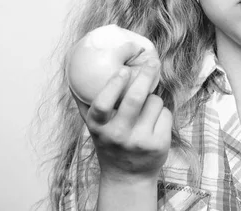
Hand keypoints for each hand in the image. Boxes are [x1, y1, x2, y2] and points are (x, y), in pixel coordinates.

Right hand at [72, 64, 171, 181]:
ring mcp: (140, 140)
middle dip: (146, 75)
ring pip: (155, 103)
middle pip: (135, 98)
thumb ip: (86, 105)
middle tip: (152, 62)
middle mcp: (118, 135)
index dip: (114, 84)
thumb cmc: (110, 145)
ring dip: (154, 100)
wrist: (127, 178)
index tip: (123, 69)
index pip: (102, 104)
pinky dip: (162, 114)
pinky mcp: (159, 144)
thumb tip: (74, 76)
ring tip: (145, 111)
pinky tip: (154, 124)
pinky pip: (166, 114)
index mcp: (99, 128)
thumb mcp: (94, 128)